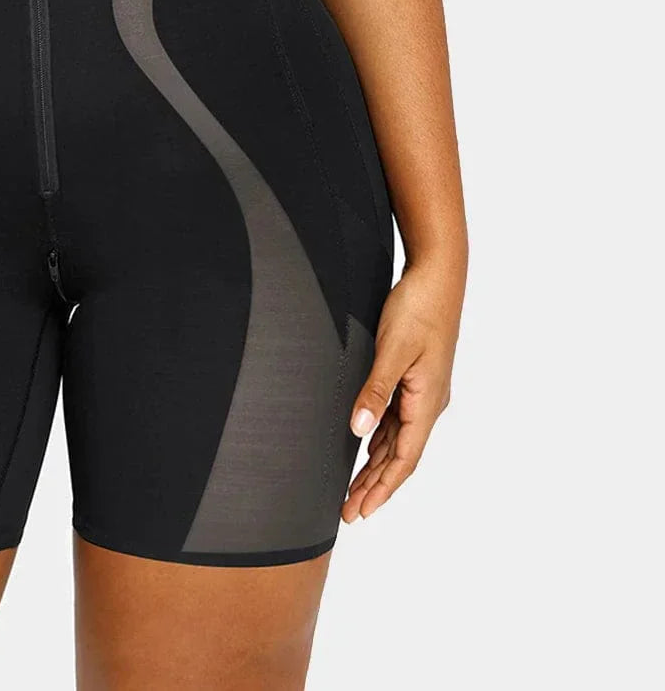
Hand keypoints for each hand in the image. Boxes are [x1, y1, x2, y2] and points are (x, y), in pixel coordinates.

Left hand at [341, 257, 462, 523]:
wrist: (438, 276)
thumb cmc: (418, 308)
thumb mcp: (392, 350)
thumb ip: (375, 391)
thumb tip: (359, 431)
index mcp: (427, 402)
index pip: (404, 459)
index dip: (382, 488)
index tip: (361, 511)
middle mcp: (428, 402)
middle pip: (400, 456)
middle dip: (375, 485)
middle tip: (349, 512)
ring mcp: (422, 390)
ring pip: (397, 439)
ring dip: (376, 465)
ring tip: (353, 489)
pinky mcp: (415, 377)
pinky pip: (396, 418)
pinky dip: (381, 438)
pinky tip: (366, 445)